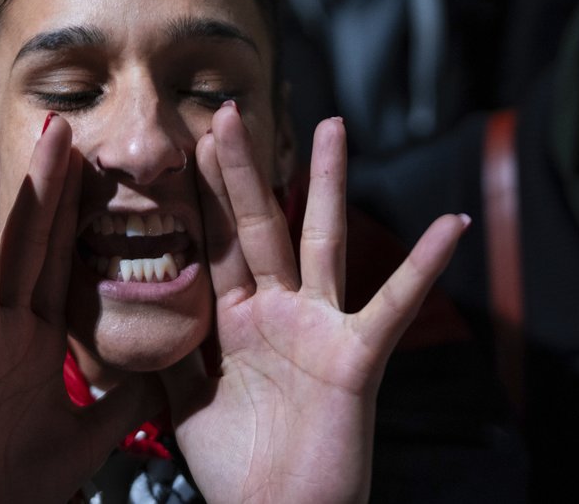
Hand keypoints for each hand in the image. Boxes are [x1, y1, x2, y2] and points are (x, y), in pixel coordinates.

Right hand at [0, 118, 157, 503]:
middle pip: (24, 242)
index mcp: (33, 340)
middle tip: (58, 121)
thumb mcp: (85, 437)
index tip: (86, 155)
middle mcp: (1, 331)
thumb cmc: (17, 489)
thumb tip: (160, 372)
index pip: (57, 258)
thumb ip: (118, 401)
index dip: (72, 208)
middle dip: (41, 184)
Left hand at [163, 104, 467, 503]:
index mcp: (236, 320)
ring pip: (320, 240)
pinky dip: (425, 266)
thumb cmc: (237, 469)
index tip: (184, 143)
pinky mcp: (356, 357)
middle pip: (257, 225)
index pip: (213, 243)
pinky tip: (449, 226)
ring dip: (327, 183)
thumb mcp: (185, 403)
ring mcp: (319, 328)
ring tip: (335, 126)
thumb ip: (168, 353)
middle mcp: (279, 311)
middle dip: (241, 170)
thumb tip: (129, 310)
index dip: (199, 195)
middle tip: (225, 111)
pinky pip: (392, 305)